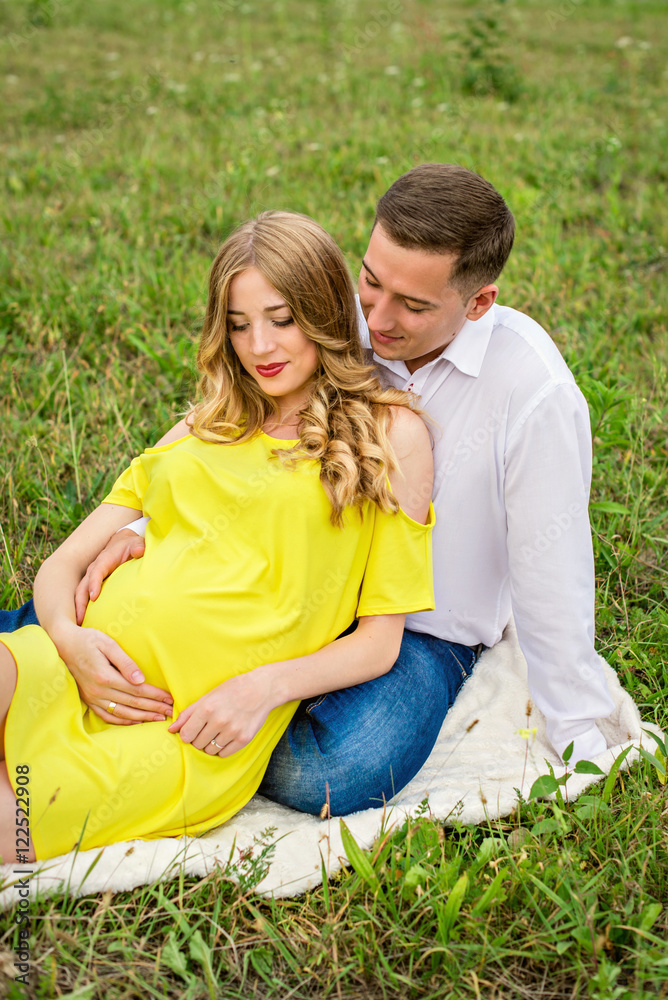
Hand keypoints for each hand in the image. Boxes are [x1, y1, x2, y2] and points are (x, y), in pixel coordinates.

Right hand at [54, 621, 172, 724]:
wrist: (63, 644)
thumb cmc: (88, 639)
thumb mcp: (108, 644)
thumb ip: (125, 662)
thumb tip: (140, 679)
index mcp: (105, 676)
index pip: (137, 690)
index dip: (155, 696)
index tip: (169, 699)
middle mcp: (98, 690)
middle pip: (132, 704)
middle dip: (153, 709)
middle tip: (170, 712)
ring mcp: (92, 697)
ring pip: (122, 713)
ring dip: (142, 718)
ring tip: (158, 719)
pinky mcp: (88, 699)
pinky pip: (107, 716)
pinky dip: (123, 721)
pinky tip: (136, 722)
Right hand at [75, 528, 145, 624]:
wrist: (122, 543)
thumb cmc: (130, 546)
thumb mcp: (136, 544)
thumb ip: (138, 546)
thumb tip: (139, 551)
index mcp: (103, 561)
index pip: (96, 572)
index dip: (94, 584)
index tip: (94, 597)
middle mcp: (94, 570)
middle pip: (82, 587)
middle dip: (80, 602)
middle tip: (81, 619)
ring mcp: (91, 578)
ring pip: (80, 594)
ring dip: (78, 608)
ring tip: (79, 625)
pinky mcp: (92, 584)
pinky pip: (84, 596)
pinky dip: (82, 608)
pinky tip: (84, 622)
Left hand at [169, 669, 273, 757]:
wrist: (262, 689)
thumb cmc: (232, 690)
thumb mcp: (208, 697)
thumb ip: (188, 714)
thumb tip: (171, 729)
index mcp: (208, 708)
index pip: (186, 735)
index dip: (187, 734)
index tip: (192, 730)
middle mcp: (219, 721)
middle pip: (197, 744)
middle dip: (198, 739)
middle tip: (207, 728)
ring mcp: (233, 731)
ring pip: (210, 750)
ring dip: (210, 744)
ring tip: (218, 731)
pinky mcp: (244, 739)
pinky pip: (224, 753)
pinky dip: (222, 748)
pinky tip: (226, 736)